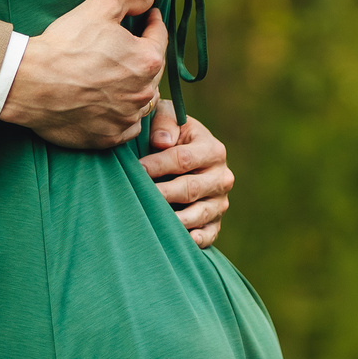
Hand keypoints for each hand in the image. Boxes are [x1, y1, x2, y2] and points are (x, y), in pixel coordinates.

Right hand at [3, 0, 165, 149]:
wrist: (30, 83)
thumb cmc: (64, 45)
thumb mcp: (99, 7)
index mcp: (147, 60)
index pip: (160, 36)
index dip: (154, 23)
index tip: (149, 17)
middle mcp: (143, 92)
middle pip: (153, 70)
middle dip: (144, 55)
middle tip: (130, 46)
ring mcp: (127, 118)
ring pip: (142, 99)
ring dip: (137, 87)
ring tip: (121, 77)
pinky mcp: (109, 137)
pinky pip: (127, 126)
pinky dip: (123, 114)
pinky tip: (111, 104)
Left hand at [140, 101, 232, 247]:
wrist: (180, 153)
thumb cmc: (167, 134)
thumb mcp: (166, 118)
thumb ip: (164, 123)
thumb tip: (162, 142)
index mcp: (212, 149)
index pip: (182, 159)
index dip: (157, 165)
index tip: (136, 169)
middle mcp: (221, 177)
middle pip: (189, 189)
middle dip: (161, 193)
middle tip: (139, 196)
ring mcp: (220, 202)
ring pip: (198, 214)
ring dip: (175, 219)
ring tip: (153, 220)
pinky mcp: (215, 222)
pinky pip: (208, 234)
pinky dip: (196, 239)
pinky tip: (182, 240)